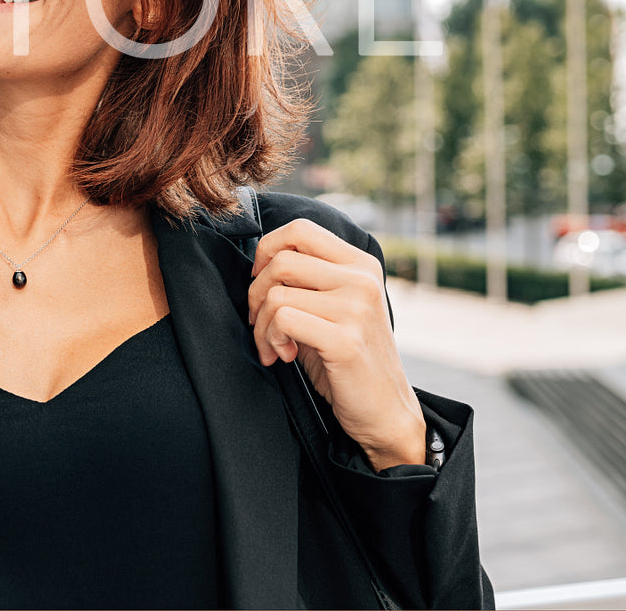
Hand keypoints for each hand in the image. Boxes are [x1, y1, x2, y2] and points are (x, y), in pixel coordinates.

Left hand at [247, 219, 426, 468]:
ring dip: (261, 325)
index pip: (300, 229)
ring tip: (274, 346)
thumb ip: (307, 278)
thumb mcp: (332, 306)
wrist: (385, 412)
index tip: (262, 281)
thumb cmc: (347, 358)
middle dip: (256, 293)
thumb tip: (257, 261)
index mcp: (361, 264)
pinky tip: (285, 356)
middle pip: (281, 260)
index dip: (268, 249)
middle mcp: (362, 279)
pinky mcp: (345, 338)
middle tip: (260, 322)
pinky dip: (270, 339)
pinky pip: (282, 318)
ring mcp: (356, 307)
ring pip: (276, 293)